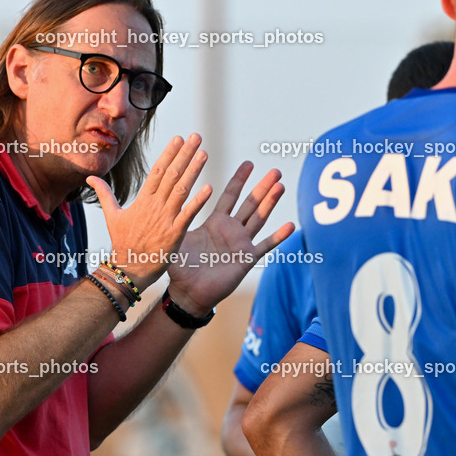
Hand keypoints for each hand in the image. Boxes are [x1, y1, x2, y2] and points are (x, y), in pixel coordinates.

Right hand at [87, 134, 212, 289]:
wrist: (129, 269)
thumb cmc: (122, 243)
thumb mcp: (112, 216)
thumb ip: (105, 194)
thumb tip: (90, 178)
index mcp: (143, 200)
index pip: (158, 171)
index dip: (169, 153)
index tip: (179, 138)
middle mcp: (155, 206)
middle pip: (171, 175)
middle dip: (184, 154)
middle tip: (196, 137)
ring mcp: (165, 219)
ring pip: (181, 190)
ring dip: (193, 171)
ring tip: (204, 154)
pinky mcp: (174, 234)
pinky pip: (188, 215)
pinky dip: (198, 201)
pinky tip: (209, 188)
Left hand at [167, 161, 293, 315]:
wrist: (188, 292)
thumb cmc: (181, 267)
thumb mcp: (177, 238)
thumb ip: (176, 220)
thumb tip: (164, 199)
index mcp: (215, 223)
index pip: (230, 196)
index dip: (239, 180)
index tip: (249, 163)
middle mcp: (231, 230)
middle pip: (250, 203)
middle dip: (262, 187)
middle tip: (275, 170)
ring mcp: (241, 244)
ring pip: (259, 219)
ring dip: (270, 202)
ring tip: (280, 186)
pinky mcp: (246, 259)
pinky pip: (265, 246)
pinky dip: (278, 236)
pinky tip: (291, 225)